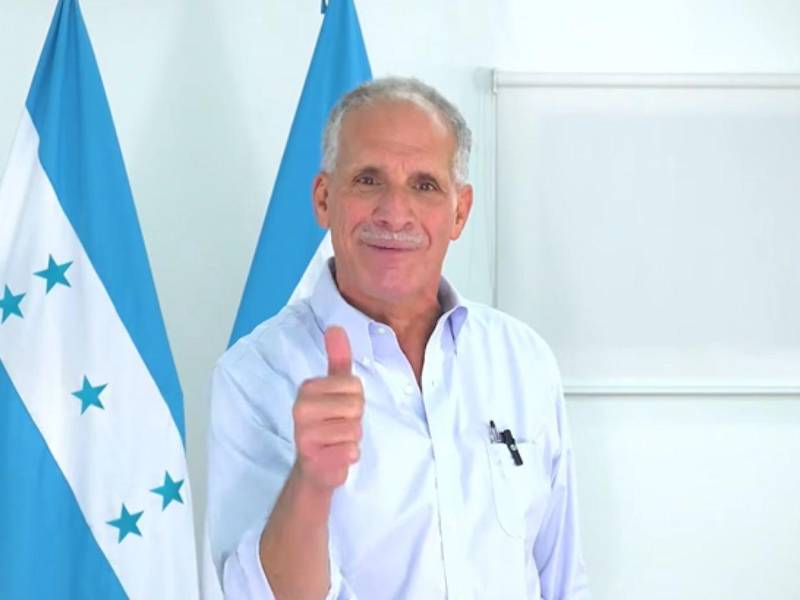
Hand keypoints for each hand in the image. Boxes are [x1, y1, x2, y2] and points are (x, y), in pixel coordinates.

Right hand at [292, 326, 363, 491]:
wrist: (316, 468)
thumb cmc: (328, 424)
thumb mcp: (334, 388)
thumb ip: (337, 358)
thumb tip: (336, 327)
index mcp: (307, 388)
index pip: (354, 384)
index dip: (355, 399)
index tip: (340, 408)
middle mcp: (300, 409)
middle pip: (356, 405)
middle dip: (355, 419)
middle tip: (339, 426)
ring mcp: (305, 435)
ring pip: (354, 429)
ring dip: (352, 438)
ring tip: (337, 441)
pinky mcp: (313, 459)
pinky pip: (350, 451)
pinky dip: (349, 455)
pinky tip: (336, 456)